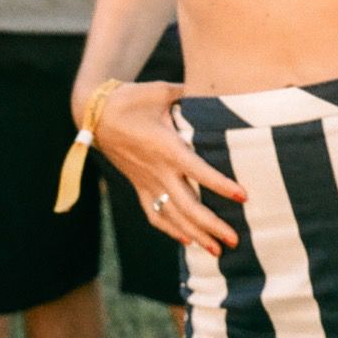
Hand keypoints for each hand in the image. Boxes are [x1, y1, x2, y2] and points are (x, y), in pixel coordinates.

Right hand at [94, 81, 245, 258]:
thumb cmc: (132, 99)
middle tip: (234, 239)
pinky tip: (187, 241)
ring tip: (217, 251)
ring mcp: (146, 182)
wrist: (94, 113)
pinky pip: (154, 214)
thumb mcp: (162, 91)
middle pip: (187, 205)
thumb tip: (222, 85)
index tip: (243, 196)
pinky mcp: (138, 186)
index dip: (220, 185)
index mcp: (166, 147)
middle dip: (211, 225)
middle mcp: (157, 170)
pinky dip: (171, 230)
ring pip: (172, 216)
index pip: (198, 171)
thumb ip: (191, 93)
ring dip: (195, 235)